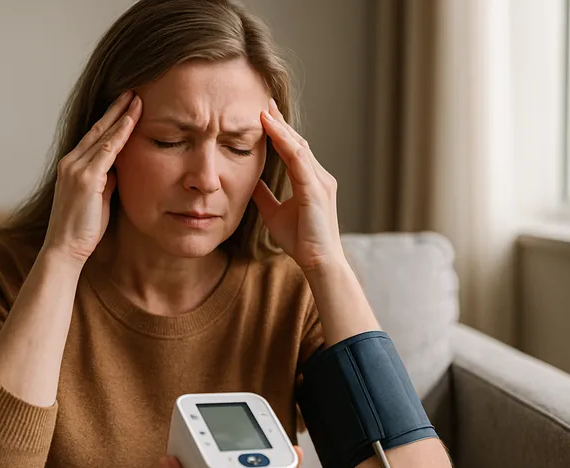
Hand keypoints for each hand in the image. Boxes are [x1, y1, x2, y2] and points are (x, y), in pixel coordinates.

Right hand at [42, 90, 141, 263]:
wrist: (65, 250)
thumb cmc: (83, 229)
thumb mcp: (98, 199)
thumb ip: (107, 181)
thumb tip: (119, 169)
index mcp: (73, 166)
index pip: (95, 136)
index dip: (111, 119)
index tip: (127, 104)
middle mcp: (71, 162)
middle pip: (98, 129)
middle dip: (116, 109)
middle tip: (133, 90)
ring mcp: (76, 169)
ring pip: (103, 135)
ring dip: (121, 115)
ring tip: (137, 98)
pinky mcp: (85, 179)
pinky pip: (106, 151)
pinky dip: (119, 134)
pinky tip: (131, 121)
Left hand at [252, 98, 343, 271]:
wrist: (318, 262)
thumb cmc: (301, 241)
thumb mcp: (274, 213)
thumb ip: (264, 195)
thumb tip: (249, 181)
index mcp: (311, 181)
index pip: (294, 150)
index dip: (280, 132)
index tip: (264, 115)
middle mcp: (319, 177)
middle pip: (298, 142)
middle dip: (280, 123)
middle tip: (264, 103)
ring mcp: (320, 181)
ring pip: (298, 146)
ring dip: (280, 128)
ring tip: (264, 111)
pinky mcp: (316, 189)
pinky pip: (298, 160)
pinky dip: (284, 143)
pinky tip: (271, 131)